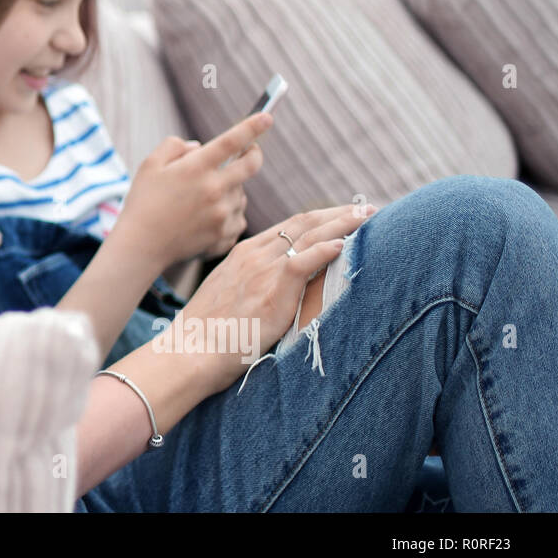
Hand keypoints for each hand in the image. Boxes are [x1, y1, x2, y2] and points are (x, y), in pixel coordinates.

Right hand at [113, 114, 272, 268]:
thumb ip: (175, 146)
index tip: (267, 117)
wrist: (141, 246)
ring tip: (204, 199)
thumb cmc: (143, 202)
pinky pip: (238, 218)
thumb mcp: (150, 164)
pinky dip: (228, 216)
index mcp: (197, 168)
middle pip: (251, 164)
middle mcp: (215, 189)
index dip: (253, 126)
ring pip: (241, 194)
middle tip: (248, 151)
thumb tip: (200, 147)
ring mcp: (222, 214)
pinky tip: (206, 219)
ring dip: (231, 190)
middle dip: (253, 154)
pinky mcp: (224, 235)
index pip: (233, 140)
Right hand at [178, 202, 377, 393]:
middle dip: (337, 213)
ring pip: (308, 236)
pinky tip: (344, 243)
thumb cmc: (206, 333)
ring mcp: (261, 271)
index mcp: (243, 254)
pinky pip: (302, 262)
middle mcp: (253, 255)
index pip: (289, 226)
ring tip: (367, 215)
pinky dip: (326, 249)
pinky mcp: (270, 291)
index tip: (342, 214)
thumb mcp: (227, 296)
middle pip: (302, 223)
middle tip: (365, 207)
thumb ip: (251, 284)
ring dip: (342, 224)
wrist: (190, 351)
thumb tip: (273, 291)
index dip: (319, 217)